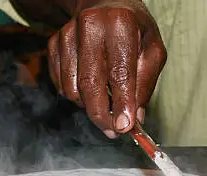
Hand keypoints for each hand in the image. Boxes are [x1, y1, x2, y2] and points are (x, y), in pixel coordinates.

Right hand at [47, 0, 165, 137]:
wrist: (104, 4)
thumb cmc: (133, 29)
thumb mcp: (152, 49)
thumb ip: (146, 83)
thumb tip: (135, 117)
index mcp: (121, 23)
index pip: (120, 72)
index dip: (122, 104)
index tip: (124, 126)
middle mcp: (91, 25)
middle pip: (91, 84)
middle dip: (102, 114)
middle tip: (112, 131)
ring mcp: (68, 34)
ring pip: (73, 89)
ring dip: (89, 106)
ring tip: (104, 103)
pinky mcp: (54, 44)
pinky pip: (61, 85)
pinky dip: (76, 96)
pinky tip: (89, 88)